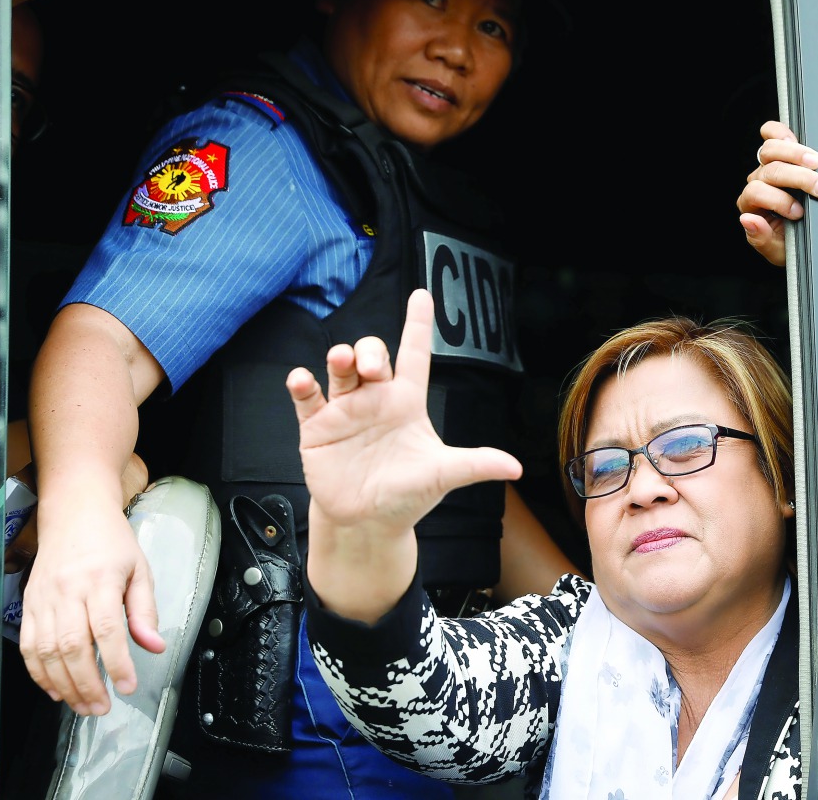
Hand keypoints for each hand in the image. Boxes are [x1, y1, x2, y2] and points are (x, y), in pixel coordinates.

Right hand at [19, 499, 164, 715]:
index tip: (128, 687)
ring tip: (83, 705)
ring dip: (64, 685)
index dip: (117, 662)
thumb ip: (145, 611)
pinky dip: (39, 673)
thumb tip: (154, 646)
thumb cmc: (112, 544)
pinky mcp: (28, 605)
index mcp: (101, 580)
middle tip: (103, 707)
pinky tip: (56, 689)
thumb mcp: (140, 570)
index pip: (107, 629)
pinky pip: (28, 646)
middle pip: (72, 646)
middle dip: (87, 683)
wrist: (74, 516)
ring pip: (47, 651)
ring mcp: (43, 599)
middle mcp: (68, 591)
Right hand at [288, 290, 521, 616]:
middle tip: (372, 368)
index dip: (417, 324)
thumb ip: (475, 464)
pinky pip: (307, 396)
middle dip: (370, 349)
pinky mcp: (317, 427)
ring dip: (340, 357)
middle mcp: (376, 399)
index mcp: (407, 402)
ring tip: (342, 362)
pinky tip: (302, 380)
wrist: (369, 522)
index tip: (422, 295)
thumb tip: (516, 467)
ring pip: (340, 367)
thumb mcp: (443, 474)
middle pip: (373, 354)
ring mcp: (345, 410)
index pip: (414, 353)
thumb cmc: (408, 494)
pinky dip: (301, 384)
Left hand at [737, 120, 817, 265]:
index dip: (779, 201)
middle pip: (770, 170)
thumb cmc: (787, 243)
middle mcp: (757, 183)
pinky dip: (782, 132)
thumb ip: (760, 238)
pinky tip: (798, 140)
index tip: (799, 212)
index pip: (757, 193)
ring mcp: (767, 166)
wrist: (800, 239)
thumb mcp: (776, 250)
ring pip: (770, 149)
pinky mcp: (780, 153)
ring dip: (795, 153)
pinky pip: (773, 134)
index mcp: (751, 206)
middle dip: (799, 178)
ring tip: (816, 162)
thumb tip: (748, 220)